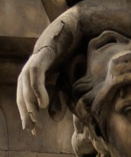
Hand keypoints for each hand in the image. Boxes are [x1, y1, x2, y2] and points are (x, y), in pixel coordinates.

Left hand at [16, 13, 80, 131]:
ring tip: (34, 118)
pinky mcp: (44, 52)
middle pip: (22, 89)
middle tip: (30, 128)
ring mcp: (37, 56)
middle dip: (25, 110)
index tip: (33, 130)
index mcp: (38, 69)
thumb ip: (59, 98)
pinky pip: (37, 73)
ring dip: (28, 101)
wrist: (83, 26)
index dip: (28, 111)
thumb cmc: (78, 51)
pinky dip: (38, 89)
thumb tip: (51, 119)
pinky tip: (42, 104)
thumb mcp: (69, 81)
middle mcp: (33, 62)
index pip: (26, 93)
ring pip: (25, 82)